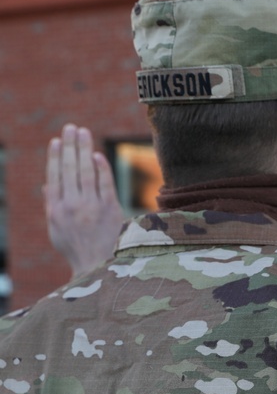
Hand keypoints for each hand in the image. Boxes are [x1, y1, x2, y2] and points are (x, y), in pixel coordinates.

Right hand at [45, 124, 126, 277]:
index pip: (55, 177)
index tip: (57, 141)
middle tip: (71, 128)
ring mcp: (91, 206)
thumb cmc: (75, 248)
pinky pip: (105, 184)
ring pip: (86, 172)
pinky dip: (101, 168)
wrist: (96, 266)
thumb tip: (48, 185)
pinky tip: (97, 154)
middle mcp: (72, 205)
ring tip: (82, 133)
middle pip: (70, 169)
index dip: (56, 157)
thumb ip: (53, 205)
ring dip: (84, 150)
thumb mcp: (56, 229)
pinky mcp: (110, 209)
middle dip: (70, 146)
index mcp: (56, 209)